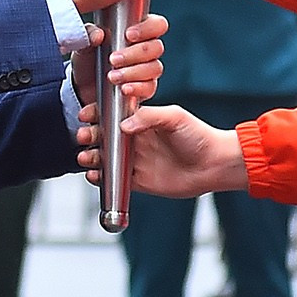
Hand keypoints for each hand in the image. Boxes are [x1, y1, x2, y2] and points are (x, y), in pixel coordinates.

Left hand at [71, 13, 168, 106]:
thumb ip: (89, 34)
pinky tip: (124, 89)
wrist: (80, 85)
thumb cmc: (88, 58)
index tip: (129, 35)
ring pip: (155, 68)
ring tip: (112, 76)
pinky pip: (150, 88)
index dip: (148, 28)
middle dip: (135, 53)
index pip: (157, 24)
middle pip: (157, 47)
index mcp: (138, 32)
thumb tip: (98, 34)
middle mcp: (146, 50)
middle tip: (113, 59)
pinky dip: (137, 88)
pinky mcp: (144, 88)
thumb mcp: (85, 42)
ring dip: (134, 72)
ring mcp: (147, 70)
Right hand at [75, 103, 248, 197]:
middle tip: (83, 136)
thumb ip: (148, 117)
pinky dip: (101, 179)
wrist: (213, 164)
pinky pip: (115, 181)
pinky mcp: (138, 181)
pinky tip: (94, 175)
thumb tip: (123, 126)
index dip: (97, 115)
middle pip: (104, 138)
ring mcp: (136, 161)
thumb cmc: (197, 136)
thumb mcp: (174, 118)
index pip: (112, 116)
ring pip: (105, 159)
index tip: (86, 115)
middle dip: (90, 137)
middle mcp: (135, 140)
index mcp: (141, 121)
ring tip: (84, 157)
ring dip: (91, 158)